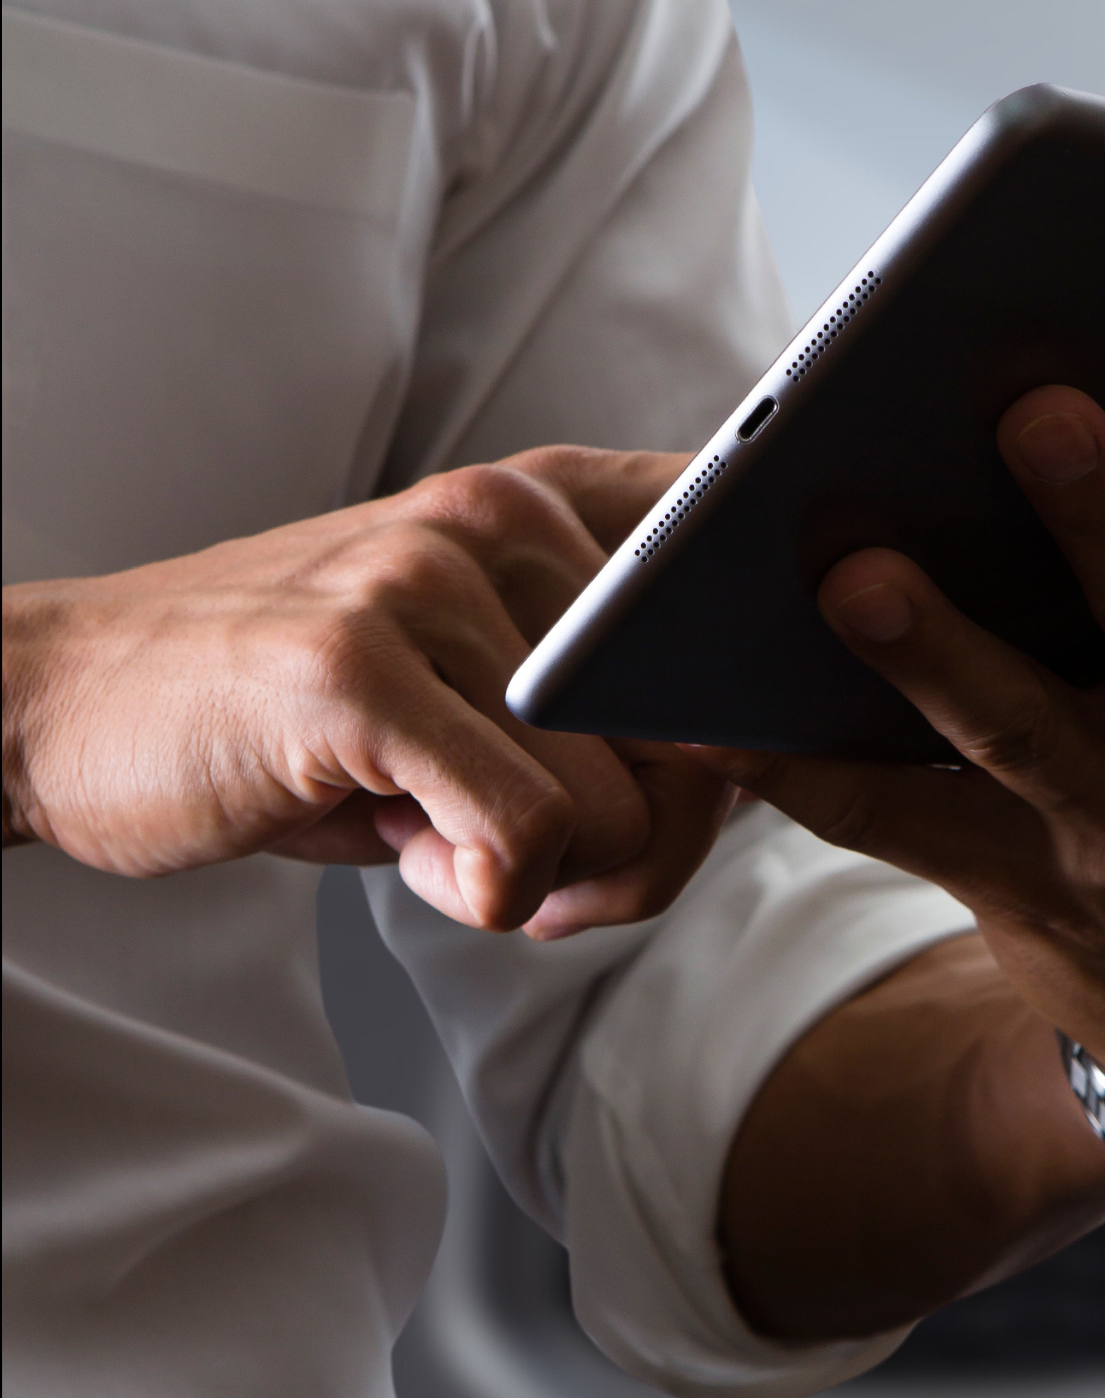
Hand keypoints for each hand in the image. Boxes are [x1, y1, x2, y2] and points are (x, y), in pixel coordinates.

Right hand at [2, 447, 727, 937]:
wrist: (66, 705)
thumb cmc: (289, 716)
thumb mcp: (466, 677)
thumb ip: (604, 703)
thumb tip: (743, 778)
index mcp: (541, 505)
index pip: (738, 596)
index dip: (743, 725)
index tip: (689, 784)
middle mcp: (497, 519)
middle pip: (700, 739)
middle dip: (644, 851)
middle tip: (536, 868)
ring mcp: (423, 584)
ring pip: (624, 804)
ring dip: (550, 880)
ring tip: (438, 841)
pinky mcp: (359, 671)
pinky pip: (528, 834)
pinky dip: (492, 893)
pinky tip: (414, 862)